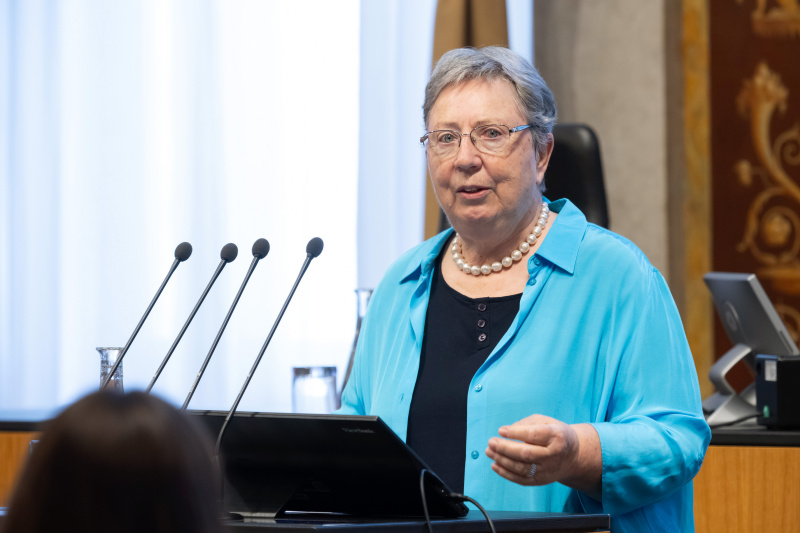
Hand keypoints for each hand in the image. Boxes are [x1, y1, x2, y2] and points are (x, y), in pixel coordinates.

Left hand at [485, 414, 600, 497]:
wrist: (573, 456)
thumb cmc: (554, 434)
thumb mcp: (545, 421)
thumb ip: (526, 424)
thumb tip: (506, 431)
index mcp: (556, 436)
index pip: (534, 435)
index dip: (515, 433)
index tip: (501, 431)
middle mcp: (553, 455)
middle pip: (526, 453)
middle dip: (505, 448)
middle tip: (490, 442)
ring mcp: (548, 470)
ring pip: (522, 468)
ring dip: (502, 460)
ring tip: (489, 452)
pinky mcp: (542, 481)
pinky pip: (521, 480)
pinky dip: (506, 474)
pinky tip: (495, 465)